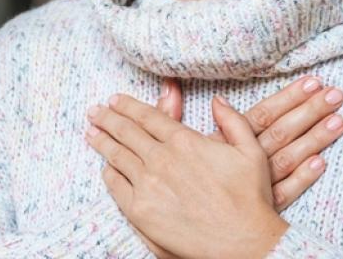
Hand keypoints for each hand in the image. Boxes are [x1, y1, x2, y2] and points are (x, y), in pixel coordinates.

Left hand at [85, 93, 291, 258]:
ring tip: (91, 132)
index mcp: (185, 141)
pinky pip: (116, 185)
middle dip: (107, 118)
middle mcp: (162, 159)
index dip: (128, 106)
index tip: (116, 100)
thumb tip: (218, 100)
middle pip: (126, 131)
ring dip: (101, 141)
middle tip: (94, 111)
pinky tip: (106, 167)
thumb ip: (233, 121)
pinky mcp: (139, 210)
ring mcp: (148, 184)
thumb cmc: (250, 200)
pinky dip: (109, 172)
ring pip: (117, 155)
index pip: (148, 116)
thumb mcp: (251, 152)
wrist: (243, 243)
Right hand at [156, 76, 342, 210]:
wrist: (171, 225)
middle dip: (309, 111)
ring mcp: (251, 186)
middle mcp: (239, 162)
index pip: (260, 115)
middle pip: (279, 132)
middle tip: (336, 94)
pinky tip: (321, 163)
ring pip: (287, 158)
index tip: (313, 80)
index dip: (287, 97)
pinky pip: (284, 193)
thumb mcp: (167, 145)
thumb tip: (169, 84)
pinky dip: (302, 179)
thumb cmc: (169, 183)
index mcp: (220, 143)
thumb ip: (169, 115)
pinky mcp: (257, 208)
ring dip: (314, 139)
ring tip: (339, 119)